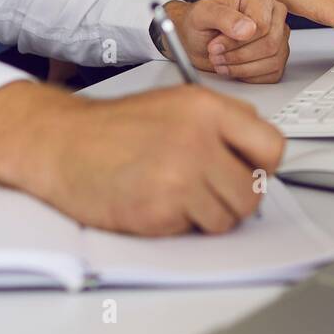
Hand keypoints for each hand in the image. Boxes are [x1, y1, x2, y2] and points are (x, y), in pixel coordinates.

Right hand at [0, 81, 285, 234]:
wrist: (61, 142)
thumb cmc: (113, 127)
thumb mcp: (176, 103)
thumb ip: (222, 123)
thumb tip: (258, 155)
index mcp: (207, 107)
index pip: (272, 146)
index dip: (261, 166)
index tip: (247, 171)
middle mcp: (198, 139)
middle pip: (252, 191)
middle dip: (232, 198)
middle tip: (206, 190)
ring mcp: (179, 175)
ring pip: (227, 218)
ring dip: (206, 215)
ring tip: (176, 194)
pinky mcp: (160, 209)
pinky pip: (193, 230)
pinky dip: (177, 224)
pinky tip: (154, 201)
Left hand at [163, 0, 290, 82]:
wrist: (196, 41)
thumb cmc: (199, 24)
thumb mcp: (202, 14)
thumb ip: (223, 17)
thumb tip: (248, 29)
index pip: (262, 25)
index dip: (237, 41)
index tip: (215, 44)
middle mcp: (274, 15)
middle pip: (270, 44)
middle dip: (238, 55)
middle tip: (215, 54)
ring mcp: (279, 37)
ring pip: (273, 60)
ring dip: (241, 67)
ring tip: (220, 61)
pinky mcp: (277, 58)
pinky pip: (272, 73)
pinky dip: (248, 75)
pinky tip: (232, 68)